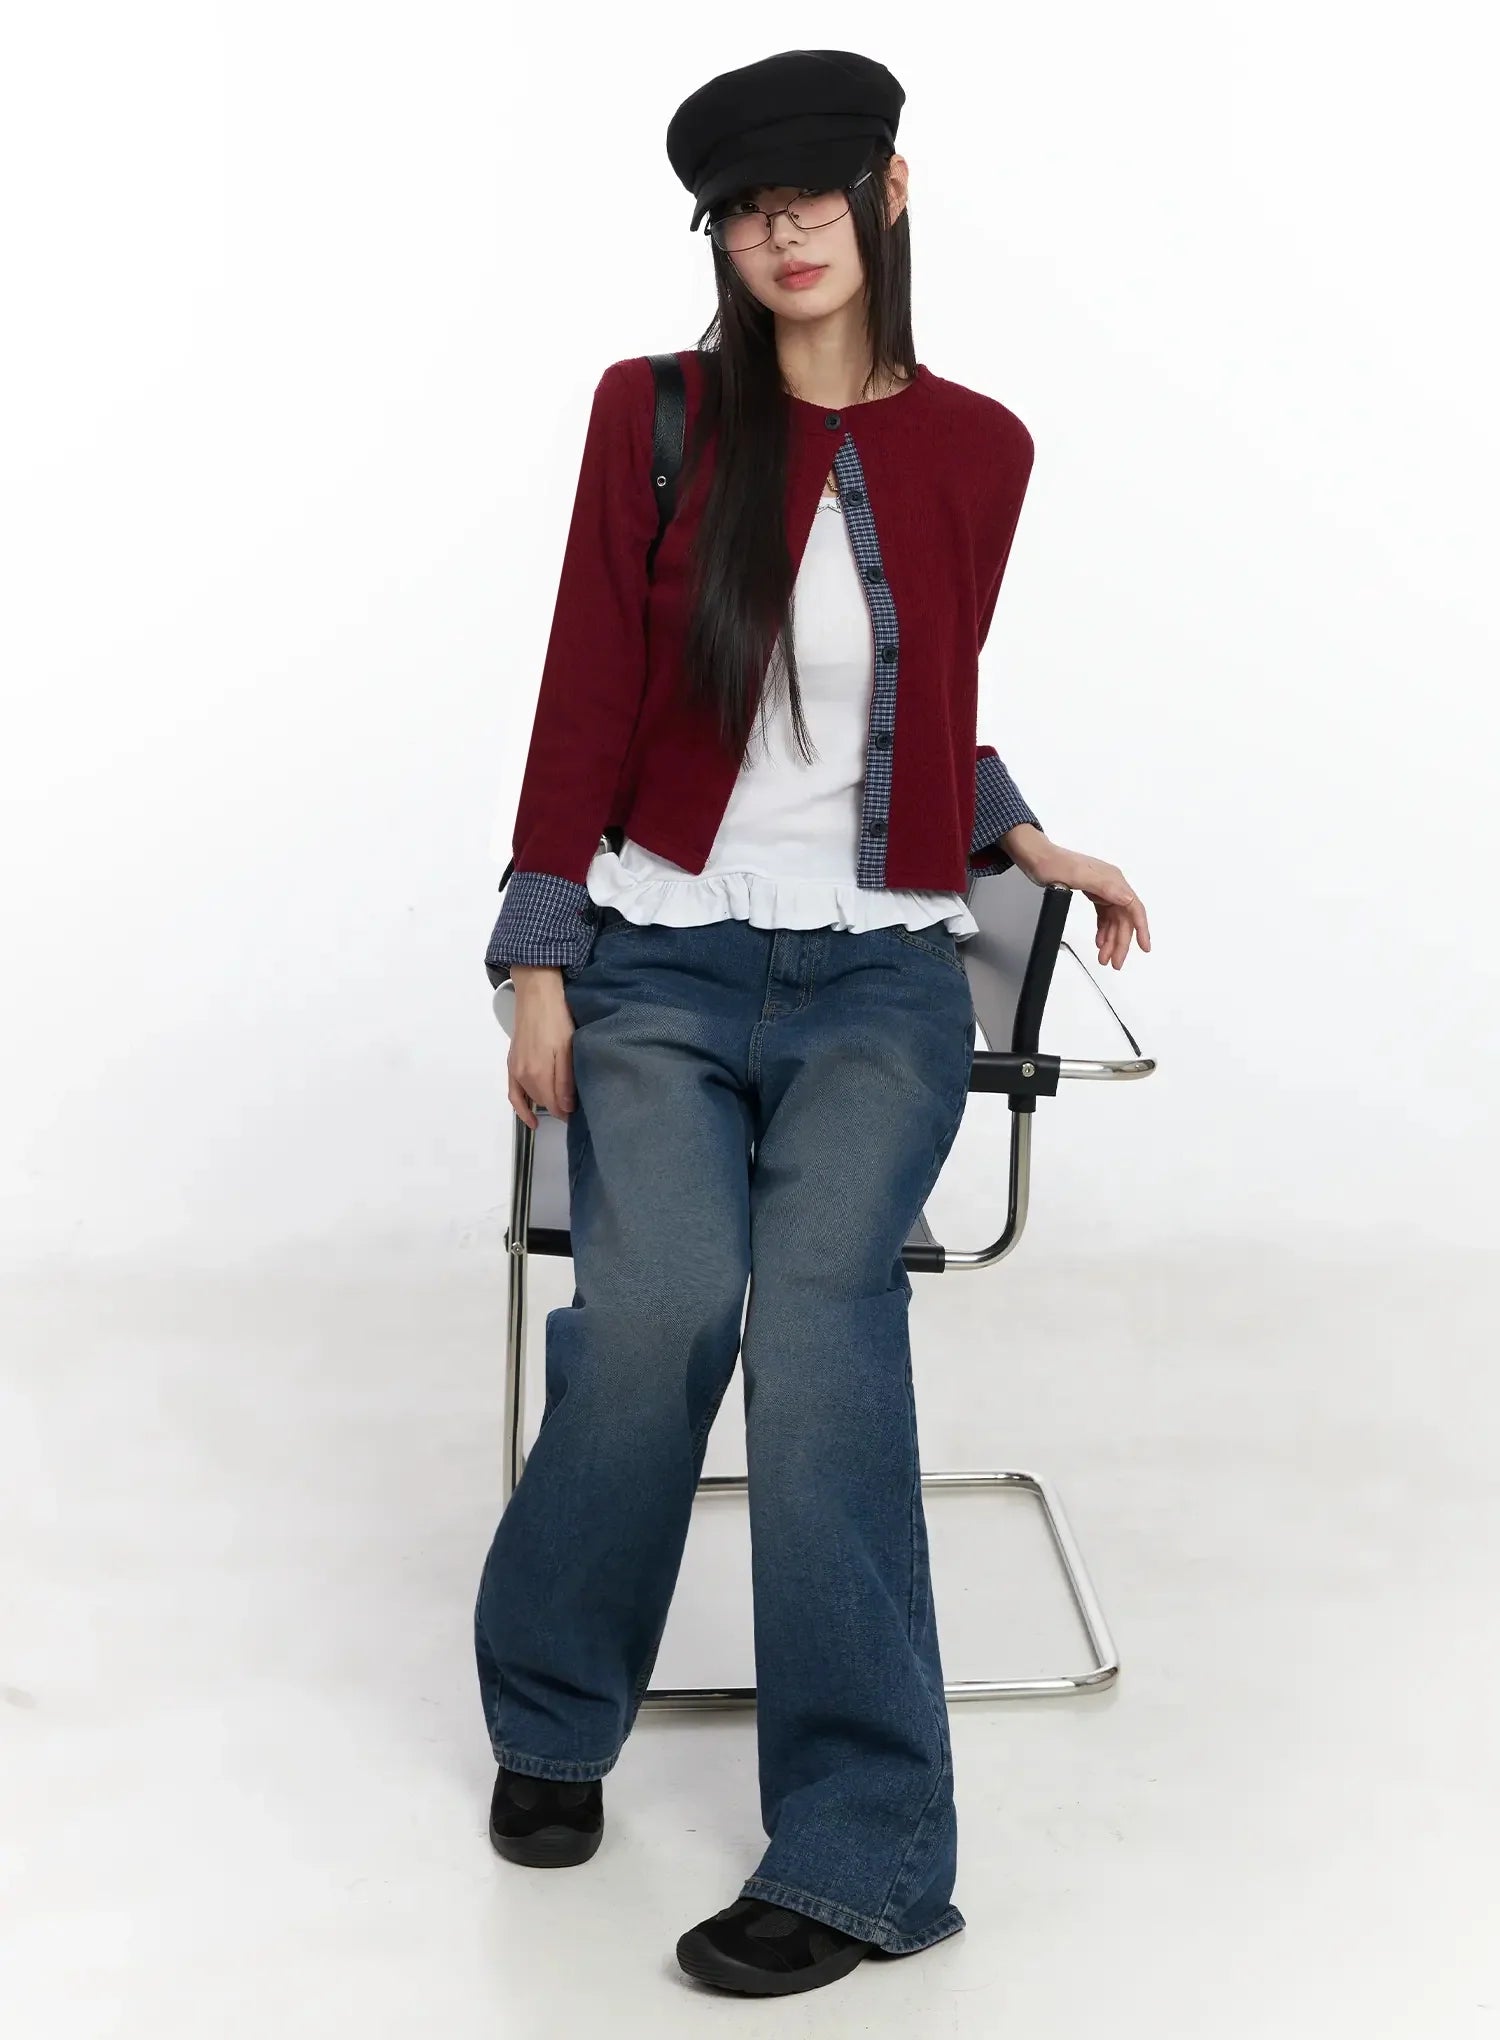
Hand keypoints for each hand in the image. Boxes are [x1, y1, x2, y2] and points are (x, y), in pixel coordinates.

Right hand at [506, 968, 576, 1126]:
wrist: (537, 997)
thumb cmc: (557, 1019)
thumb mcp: (568, 1049)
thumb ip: (565, 1081)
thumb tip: (565, 1109)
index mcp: (539, 1073)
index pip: (554, 1105)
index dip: (567, 1112)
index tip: (579, 1114)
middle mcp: (524, 1076)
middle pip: (544, 1102)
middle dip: (558, 1107)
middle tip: (575, 1106)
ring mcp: (516, 1070)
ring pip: (532, 1097)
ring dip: (545, 1104)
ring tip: (560, 1107)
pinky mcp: (512, 1064)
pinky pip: (513, 1093)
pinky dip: (521, 1107)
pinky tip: (530, 1118)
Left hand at [1002, 826, 1150, 969]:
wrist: (1036, 857)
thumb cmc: (1052, 864)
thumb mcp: (1078, 876)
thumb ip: (1104, 887)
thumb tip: (1127, 899)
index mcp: (1112, 879)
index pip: (1133, 907)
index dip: (1141, 929)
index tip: (1144, 947)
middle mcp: (1111, 884)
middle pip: (1123, 918)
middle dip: (1120, 942)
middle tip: (1115, 962)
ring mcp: (1102, 888)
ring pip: (1113, 920)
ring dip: (1110, 939)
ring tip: (1104, 957)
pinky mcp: (1092, 892)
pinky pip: (1103, 916)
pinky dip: (1103, 930)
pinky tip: (1100, 941)